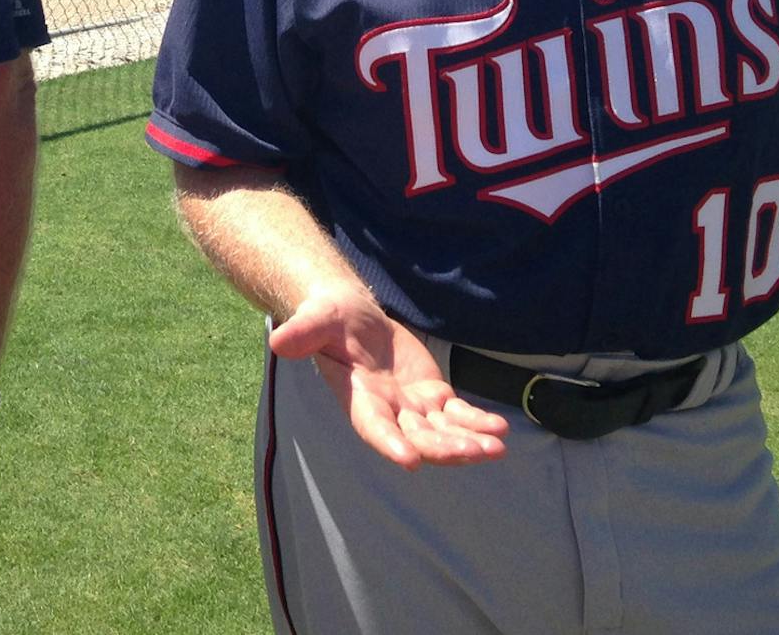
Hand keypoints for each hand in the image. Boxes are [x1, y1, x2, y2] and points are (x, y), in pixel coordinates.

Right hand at [269, 290, 508, 470]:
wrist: (350, 316)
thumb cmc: (328, 317)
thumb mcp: (314, 319)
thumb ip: (301, 332)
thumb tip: (277, 341)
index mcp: (358, 398)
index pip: (374, 427)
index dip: (390, 443)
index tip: (410, 461)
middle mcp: (387, 410)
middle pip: (418, 437)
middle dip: (445, 447)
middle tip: (475, 451)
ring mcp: (412, 406)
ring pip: (443, 431)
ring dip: (468, 440)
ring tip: (497, 447)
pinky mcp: (431, 394)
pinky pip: (458, 413)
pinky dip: (477, 421)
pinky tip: (501, 427)